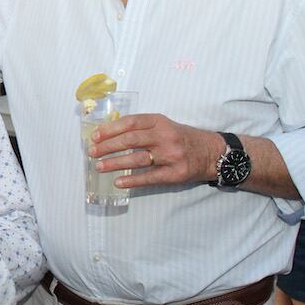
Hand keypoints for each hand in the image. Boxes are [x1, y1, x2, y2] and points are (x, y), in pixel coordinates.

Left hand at [89, 113, 221, 187]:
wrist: (212, 152)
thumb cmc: (182, 138)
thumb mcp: (165, 126)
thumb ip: (143, 128)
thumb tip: (110, 134)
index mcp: (160, 122)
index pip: (131, 122)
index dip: (110, 129)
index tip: (95, 136)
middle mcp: (165, 136)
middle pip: (131, 140)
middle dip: (108, 146)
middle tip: (92, 152)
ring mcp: (171, 155)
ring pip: (138, 158)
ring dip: (115, 163)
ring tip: (99, 167)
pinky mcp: (175, 173)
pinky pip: (150, 177)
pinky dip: (132, 180)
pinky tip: (118, 182)